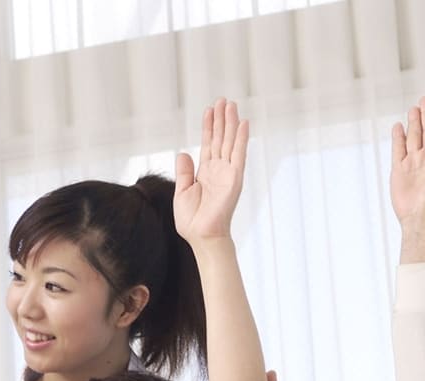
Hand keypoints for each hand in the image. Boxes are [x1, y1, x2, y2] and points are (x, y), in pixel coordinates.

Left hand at [174, 98, 248, 245]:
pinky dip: (241, 139)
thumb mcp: (182, 192)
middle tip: (223, 100)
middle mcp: (218, 170)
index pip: (208, 144)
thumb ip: (184, 172)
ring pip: (229, 142)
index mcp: (205, 173)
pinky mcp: (235, 178)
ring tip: (231, 104)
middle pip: (220, 139)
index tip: (209, 110)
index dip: (208, 127)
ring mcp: (227, 173)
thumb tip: (183, 153)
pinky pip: (238, 154)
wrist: (201, 236)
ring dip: (231, 123)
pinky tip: (242, 123)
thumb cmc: (192, 220)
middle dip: (221, 119)